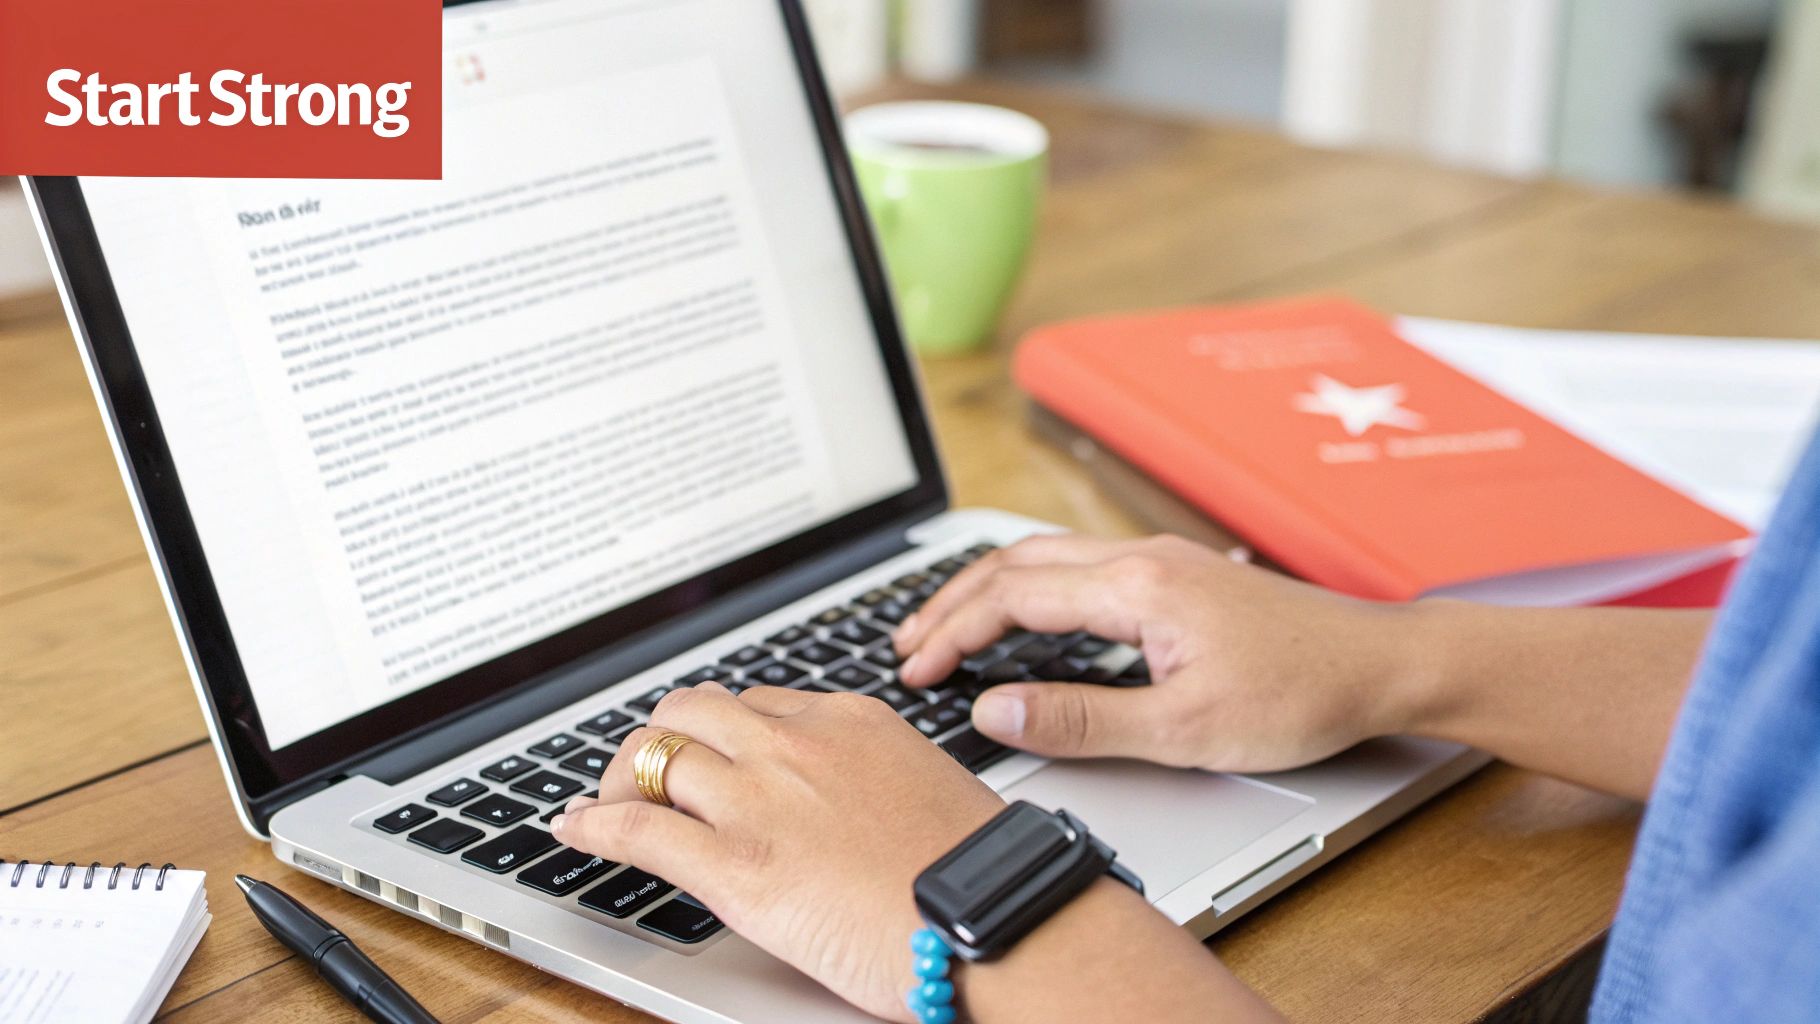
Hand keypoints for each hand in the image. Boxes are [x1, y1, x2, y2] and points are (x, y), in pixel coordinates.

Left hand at [551, 683, 1005, 1021]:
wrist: (996, 916)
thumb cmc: (978, 869)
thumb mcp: (927, 788)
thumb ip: (871, 778)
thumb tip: (845, 803)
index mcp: (848, 719)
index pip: (755, 703)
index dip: (719, 731)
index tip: (706, 752)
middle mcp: (796, 744)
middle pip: (691, 711)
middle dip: (660, 739)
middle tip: (647, 774)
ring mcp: (761, 799)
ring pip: (653, 756)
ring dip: (620, 780)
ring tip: (606, 803)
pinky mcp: (736, 865)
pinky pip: (637, 828)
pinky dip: (593, 826)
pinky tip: (575, 830)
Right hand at [895, 534, 1421, 772]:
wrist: (1383, 664)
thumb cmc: (1303, 694)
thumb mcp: (1185, 729)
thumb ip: (1082, 721)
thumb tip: (996, 710)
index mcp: (1136, 587)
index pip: (1012, 596)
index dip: (952, 632)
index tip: (916, 671)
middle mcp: (1142, 559)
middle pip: (1017, 562)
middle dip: (951, 601)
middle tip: (907, 645)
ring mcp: (1161, 561)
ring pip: (1047, 557)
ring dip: (988, 590)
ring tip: (947, 627)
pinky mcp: (1178, 577)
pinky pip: (1079, 567)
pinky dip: (1030, 589)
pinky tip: (1025, 619)